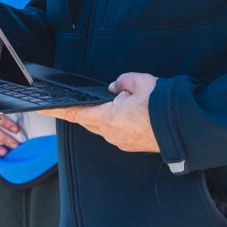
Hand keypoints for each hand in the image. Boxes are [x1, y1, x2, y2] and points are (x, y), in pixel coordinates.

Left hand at [43, 72, 159, 153]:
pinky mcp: (132, 145)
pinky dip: (122, 120)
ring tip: (134, 100)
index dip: (56, 111)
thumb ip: (123, 81)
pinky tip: (137, 112)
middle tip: (113, 95)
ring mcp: (121, 142)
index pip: (75, 113)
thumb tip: (116, 88)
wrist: (183, 129)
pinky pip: (119, 131)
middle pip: (91, 119)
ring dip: (110, 113)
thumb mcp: (140, 82)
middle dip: (93, 107)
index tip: (42, 109)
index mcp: (107, 118)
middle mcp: (111, 134)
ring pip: (106, 125)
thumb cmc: (161, 107)